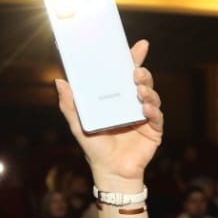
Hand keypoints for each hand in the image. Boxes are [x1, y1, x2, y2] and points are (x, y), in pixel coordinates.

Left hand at [54, 40, 161, 191]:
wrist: (110, 172)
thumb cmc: (94, 147)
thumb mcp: (78, 125)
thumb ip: (69, 105)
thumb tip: (60, 81)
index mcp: (116, 98)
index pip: (125, 74)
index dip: (133, 58)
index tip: (139, 46)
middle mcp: (132, 104)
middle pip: (142, 81)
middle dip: (142, 73)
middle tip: (136, 71)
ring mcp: (145, 116)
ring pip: (152, 96)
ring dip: (148, 90)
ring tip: (140, 90)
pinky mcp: (154, 130)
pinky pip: (157, 117)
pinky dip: (153, 110)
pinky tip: (147, 108)